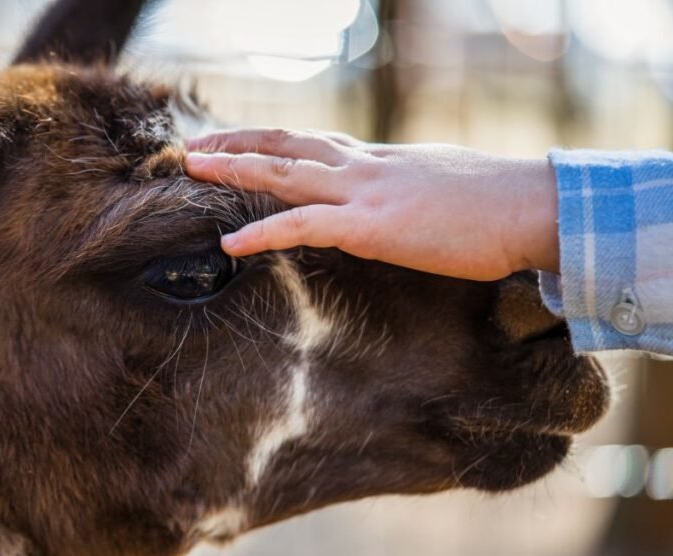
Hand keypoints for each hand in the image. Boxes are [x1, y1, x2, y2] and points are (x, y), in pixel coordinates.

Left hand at [184, 129, 558, 280]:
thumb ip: (404, 192)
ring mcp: (366, 192)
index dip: (270, 142)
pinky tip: (229, 243)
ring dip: (234, 168)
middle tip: (196, 147)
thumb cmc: (497, 205)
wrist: (533, 207)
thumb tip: (393, 206)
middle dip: (237, 144)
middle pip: (287, 145)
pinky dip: (262, 233)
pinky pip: (303, 225)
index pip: (312, 144)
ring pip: (284, 173)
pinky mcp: (372, 226)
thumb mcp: (439, 186)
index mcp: (379, 160)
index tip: (238, 142)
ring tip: (192, 167)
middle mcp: (364, 167)